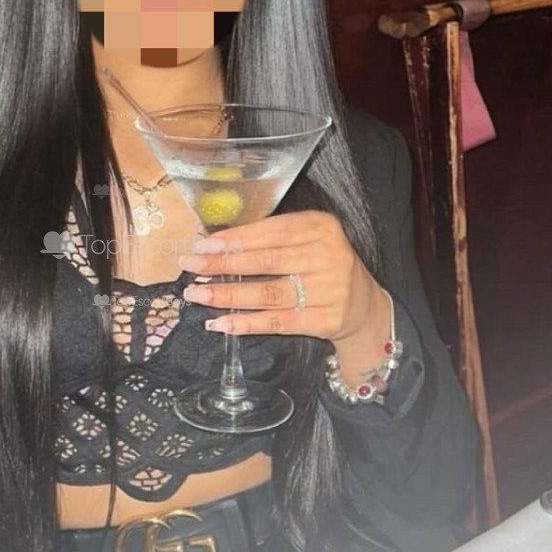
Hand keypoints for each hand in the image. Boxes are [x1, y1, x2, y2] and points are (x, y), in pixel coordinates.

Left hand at [178, 211, 391, 384]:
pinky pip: (277, 322)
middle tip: (189, 267)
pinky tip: (220, 323)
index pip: (270, 231)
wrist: (363, 306)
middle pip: (265, 261)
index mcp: (321, 227)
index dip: (234, 239)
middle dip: (221, 265)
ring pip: (267, 294)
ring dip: (227, 295)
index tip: (201, 245)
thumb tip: (212, 244)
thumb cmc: (322, 265)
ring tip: (196, 295)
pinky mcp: (325, 320)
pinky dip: (245, 323)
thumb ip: (269, 238)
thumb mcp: (306, 240)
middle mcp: (328, 256)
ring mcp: (328, 290)